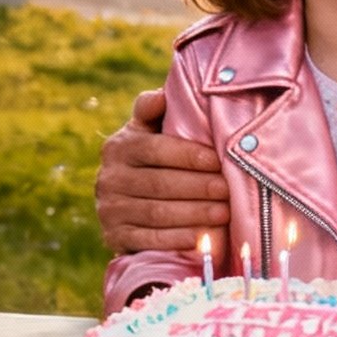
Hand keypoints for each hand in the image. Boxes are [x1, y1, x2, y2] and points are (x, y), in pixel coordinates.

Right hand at [94, 88, 228, 254]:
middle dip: (198, 186)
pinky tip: (201, 238)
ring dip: (194, 214)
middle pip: (159, 183)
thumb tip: (161, 95)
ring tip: (224, 212)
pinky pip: (149, 240)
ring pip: (157, 213)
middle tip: (228, 189)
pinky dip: (177, 239)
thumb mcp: (147, 131)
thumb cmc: (151, 159)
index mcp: (118, 147)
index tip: (217, 160)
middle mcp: (108, 178)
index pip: (154, 149)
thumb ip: (151, 110)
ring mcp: (108, 210)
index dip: (187, 155)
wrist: (126, 203)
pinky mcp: (113, 238)